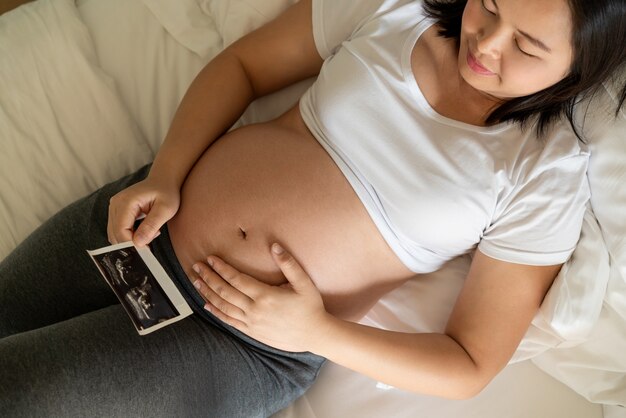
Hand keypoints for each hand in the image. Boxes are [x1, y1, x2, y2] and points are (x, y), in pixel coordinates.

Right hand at [107, 176, 179, 245]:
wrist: (163, 180)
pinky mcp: (116, 211)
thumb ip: (152, 225)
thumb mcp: (166, 209)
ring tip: (150, 232)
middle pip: (116, 234)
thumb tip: (138, 243)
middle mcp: (115, 203)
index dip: (132, 244)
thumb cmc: (166, 192)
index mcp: (126, 201)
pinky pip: (118, 230)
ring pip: (115, 234)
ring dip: (131, 240)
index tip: (148, 250)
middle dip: (132, 243)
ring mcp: (114, 207)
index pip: (121, 230)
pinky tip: (144, 231)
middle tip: (152, 241)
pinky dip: (129, 235)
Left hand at [191, 244, 330, 352]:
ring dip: (208, 293)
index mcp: (265, 296)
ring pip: (223, 306)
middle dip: (209, 277)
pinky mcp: (252, 332)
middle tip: (196, 266)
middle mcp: (254, 310)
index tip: (211, 258)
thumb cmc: (310, 307)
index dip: (221, 268)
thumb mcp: (304, 283)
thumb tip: (275, 245)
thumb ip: (289, 264)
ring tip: (196, 281)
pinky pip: (229, 321)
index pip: (236, 279)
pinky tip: (207, 304)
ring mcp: (251, 323)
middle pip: (225, 291)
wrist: (314, 335)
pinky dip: (216, 312)